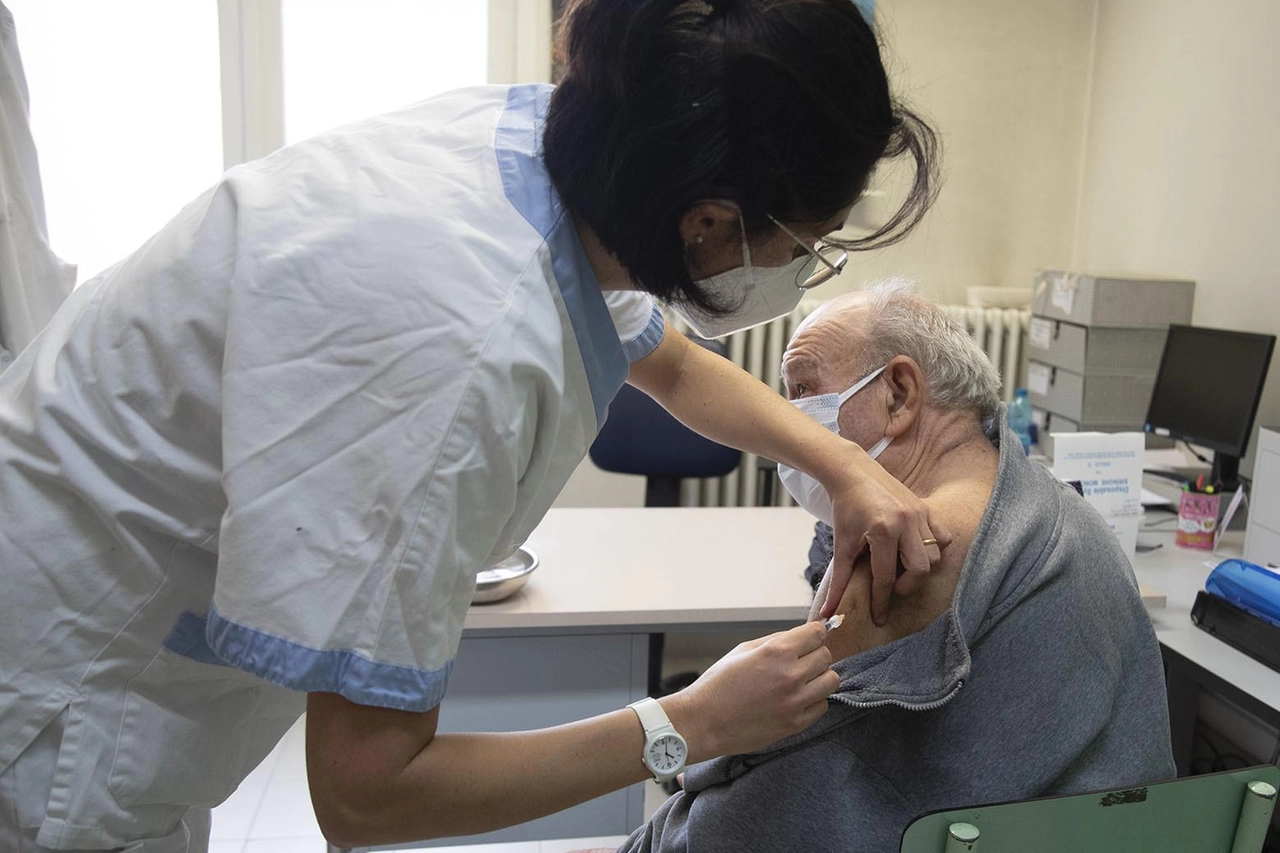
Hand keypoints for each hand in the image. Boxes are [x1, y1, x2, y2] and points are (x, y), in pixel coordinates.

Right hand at [661, 622, 838, 761]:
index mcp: (776, 652)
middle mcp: (790, 675)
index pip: (817, 633)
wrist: (703, 722)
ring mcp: (795, 702)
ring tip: (802, 681)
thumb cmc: (718, 684)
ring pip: (831, 680)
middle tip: (800, 661)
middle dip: (814, 655)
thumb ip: (775, 641)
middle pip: (826, 656)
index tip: (809, 638)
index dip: (814, 633)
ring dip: (819, 678)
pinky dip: (813, 700)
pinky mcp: (795, 724)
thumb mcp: (742, 650)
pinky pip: (822, 706)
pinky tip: (796, 699)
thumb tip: (799, 636)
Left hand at [821, 448, 951, 625]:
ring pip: (935, 555)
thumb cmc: (845, 509)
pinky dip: (934, 548)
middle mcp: (905, 522)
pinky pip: (943, 537)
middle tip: (891, 585)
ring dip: (920, 568)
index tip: (879, 617)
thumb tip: (828, 614)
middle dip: (906, 585)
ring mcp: (919, 514)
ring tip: (900, 566)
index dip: (882, 601)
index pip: (886, 578)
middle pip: (920, 570)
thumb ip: (839, 581)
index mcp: (882, 531)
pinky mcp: (926, 508)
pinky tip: (915, 549)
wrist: (852, 473)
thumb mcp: (841, 545)